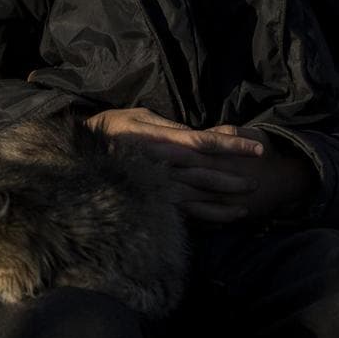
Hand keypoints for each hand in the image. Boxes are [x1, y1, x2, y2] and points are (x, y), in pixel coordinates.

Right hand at [87, 109, 307, 223]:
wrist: (80, 155)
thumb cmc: (113, 129)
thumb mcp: (140, 117)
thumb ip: (169, 127)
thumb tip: (195, 133)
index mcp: (163, 140)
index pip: (206, 141)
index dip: (233, 144)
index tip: (258, 147)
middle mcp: (164, 164)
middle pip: (206, 172)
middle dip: (232, 178)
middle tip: (256, 183)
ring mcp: (157, 185)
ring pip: (196, 196)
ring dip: (222, 203)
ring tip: (245, 208)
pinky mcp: (152, 200)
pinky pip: (182, 212)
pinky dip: (203, 217)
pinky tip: (220, 220)